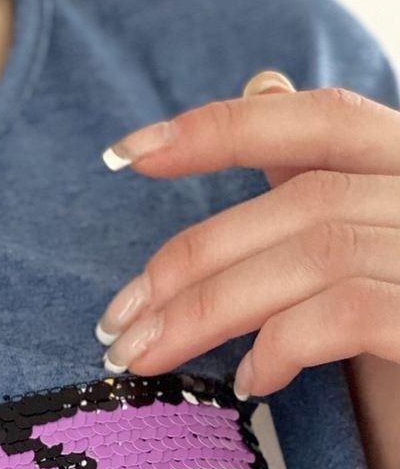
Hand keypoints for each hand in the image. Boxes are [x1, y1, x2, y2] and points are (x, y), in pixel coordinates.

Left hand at [95, 72, 399, 403]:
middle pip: (305, 201)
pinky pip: (350, 309)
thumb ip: (313, 193)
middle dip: (192, 261)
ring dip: (210, 308)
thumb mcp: (353, 274)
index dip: (225, 130)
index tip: (128, 154)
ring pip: (317, 251)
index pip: (324, 123)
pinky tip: (252, 382)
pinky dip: (285, 341)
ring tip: (147, 357)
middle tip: (115, 324)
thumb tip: (262, 86)